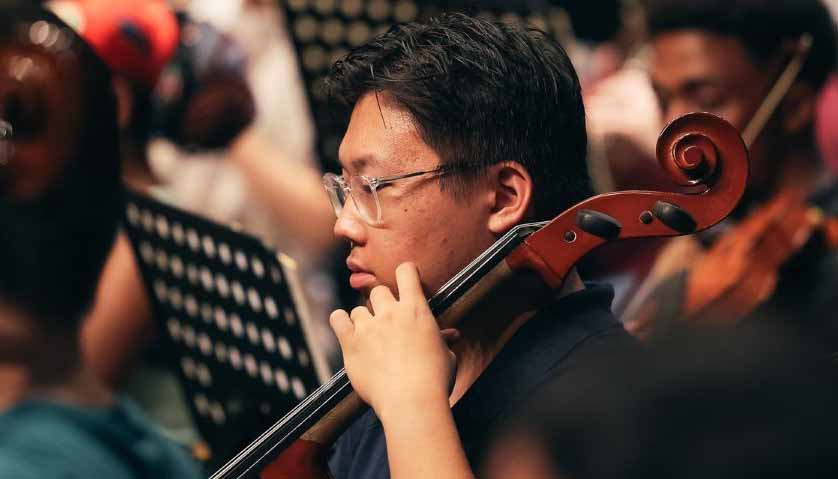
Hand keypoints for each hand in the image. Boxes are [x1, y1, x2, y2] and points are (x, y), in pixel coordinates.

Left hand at [330, 262, 458, 417]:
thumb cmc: (434, 380)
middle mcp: (390, 312)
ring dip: (363, 319)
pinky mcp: (350, 343)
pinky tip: (345, 328)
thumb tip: (451, 335)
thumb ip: (442, 340)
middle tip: (387, 320)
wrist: (411, 402)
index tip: (405, 279)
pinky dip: (340, 321)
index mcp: (416, 309)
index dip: (405, 272)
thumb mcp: (446, 356)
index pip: (406, 272)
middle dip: (382, 303)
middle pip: (378, 291)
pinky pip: (337, 319)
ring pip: (358, 309)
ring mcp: (368, 327)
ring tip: (369, 336)